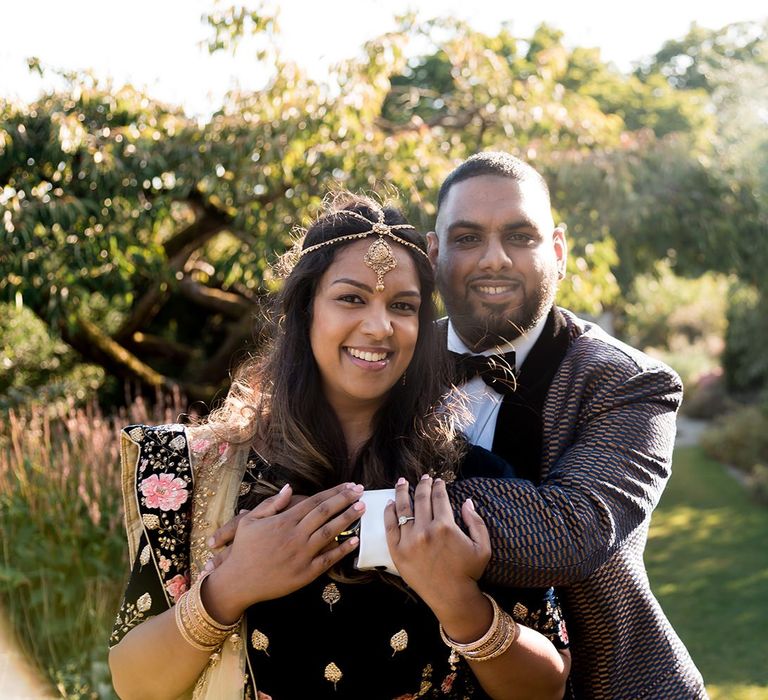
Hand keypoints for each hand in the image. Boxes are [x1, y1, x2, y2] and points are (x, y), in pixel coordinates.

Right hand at [203, 482, 364, 621]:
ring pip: (330, 533)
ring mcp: (302, 555)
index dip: (334, 492)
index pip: (315, 501)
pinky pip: (328, 560)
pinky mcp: (305, 573)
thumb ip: (272, 504)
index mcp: (284, 521)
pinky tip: (355, 540)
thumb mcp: (250, 521)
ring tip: (362, 508)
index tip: (349, 485)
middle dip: (345, 500)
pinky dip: (342, 549)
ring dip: (348, 519)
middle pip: (326, 513)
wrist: (238, 582)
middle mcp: (295, 536)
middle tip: (361, 490)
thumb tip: (289, 488)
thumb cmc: (243, 549)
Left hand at [384, 475, 490, 616]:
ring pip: (403, 508)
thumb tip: (467, 501)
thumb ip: (476, 521)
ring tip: (402, 482)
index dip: (438, 486)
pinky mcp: (397, 551)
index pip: (439, 497)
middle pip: (421, 498)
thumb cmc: (469, 572)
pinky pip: (390, 526)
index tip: (437, 481)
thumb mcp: (482, 546)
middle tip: (423, 477)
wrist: (451, 597)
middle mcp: (425, 530)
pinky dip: (389, 512)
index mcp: (445, 526)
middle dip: (422, 484)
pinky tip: (390, 503)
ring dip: (402, 491)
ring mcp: (409, 540)